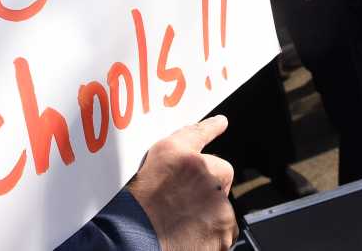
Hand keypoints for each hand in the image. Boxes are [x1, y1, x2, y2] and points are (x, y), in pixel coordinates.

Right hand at [126, 116, 237, 250]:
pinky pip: (226, 230)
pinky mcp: (225, 229)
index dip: (211, 127)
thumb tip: (193, 141)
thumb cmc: (135, 208)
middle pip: (220, 173)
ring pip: (223, 203)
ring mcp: (219, 204)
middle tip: (186, 200)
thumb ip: (171, 153)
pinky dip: (213, 233)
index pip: (200, 134)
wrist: (136, 240)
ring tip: (183, 222)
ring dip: (210, 211)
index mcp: (183, 156)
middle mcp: (205, 175)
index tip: (220, 122)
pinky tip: (191, 235)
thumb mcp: (144, 170)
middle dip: (210, 185)